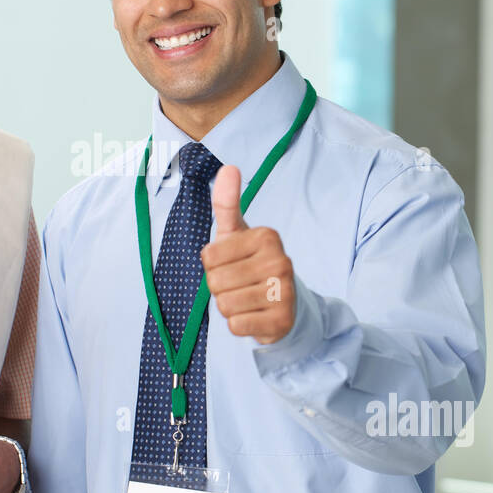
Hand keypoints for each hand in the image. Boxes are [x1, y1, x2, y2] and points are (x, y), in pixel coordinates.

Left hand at [200, 165, 295, 344]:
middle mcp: (280, 261)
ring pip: (225, 305)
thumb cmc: (251, 265)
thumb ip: (227, 203)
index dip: (212, 265)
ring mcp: (284, 292)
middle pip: (215, 282)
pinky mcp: (282, 321)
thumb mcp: (236, 234)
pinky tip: (254, 316)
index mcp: (267, 236)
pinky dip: (239, 325)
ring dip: (228, 307)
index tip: (232, 264)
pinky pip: (236, 325)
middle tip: (239, 285)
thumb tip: (229, 167)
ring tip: (246, 300)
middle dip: (219, 288)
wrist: (284, 305)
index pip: (208, 256)